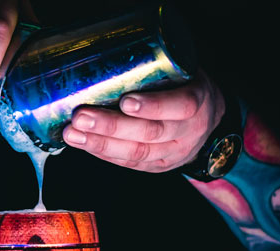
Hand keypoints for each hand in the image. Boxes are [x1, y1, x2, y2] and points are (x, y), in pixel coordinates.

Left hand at [62, 71, 225, 172]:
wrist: (207, 117)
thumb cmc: (184, 85)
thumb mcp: (181, 70)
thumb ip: (155, 68)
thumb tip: (104, 56)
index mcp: (198, 101)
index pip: (180, 106)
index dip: (152, 106)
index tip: (125, 101)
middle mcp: (188, 132)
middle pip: (149, 133)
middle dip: (111, 127)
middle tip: (81, 117)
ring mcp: (173, 153)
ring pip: (136, 153)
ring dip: (100, 144)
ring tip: (73, 134)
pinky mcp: (157, 166)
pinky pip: (129, 162)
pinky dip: (103, 153)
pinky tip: (83, 143)